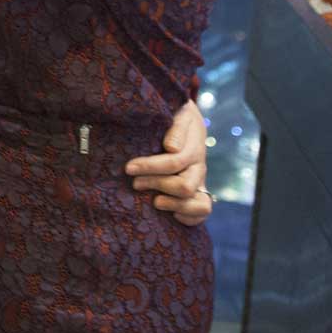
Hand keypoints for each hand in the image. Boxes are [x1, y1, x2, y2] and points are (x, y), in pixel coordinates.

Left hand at [125, 99, 212, 225]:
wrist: (190, 124)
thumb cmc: (177, 118)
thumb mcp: (179, 115)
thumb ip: (176, 128)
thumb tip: (171, 147)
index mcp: (194, 148)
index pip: (174, 162)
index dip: (150, 167)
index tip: (129, 167)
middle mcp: (199, 169)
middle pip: (184, 186)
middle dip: (157, 185)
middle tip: (135, 183)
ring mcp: (200, 183)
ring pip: (200, 205)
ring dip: (173, 205)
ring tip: (154, 202)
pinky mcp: (199, 195)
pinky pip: (203, 213)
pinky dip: (188, 217)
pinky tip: (171, 213)